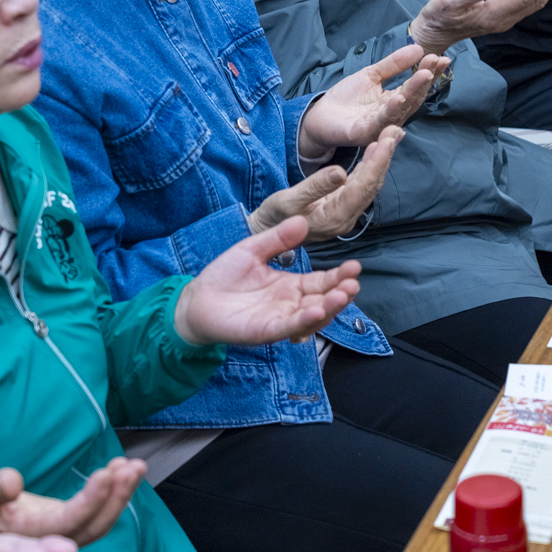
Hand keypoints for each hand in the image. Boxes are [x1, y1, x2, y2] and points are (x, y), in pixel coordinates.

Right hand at [0, 458, 144, 546]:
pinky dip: (114, 495)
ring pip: (100, 523)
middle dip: (115, 496)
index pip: (67, 522)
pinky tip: (123, 470)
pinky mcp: (68, 527)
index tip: (106, 473)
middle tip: (131, 466)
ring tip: (135, 466)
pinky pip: (97, 517)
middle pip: (93, 527)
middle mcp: (51, 543)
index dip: (90, 501)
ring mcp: (62, 537)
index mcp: (29, 537)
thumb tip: (13, 480)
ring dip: (120, 495)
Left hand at [175, 215, 361, 345]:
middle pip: (323, 300)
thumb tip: (302, 220)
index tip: (354, 266)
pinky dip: (303, 321)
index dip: (339, 276)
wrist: (196, 298)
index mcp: (290, 286)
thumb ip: (277, 238)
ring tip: (343, 294)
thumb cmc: (224, 276)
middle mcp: (290, 304)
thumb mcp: (253, 249)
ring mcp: (279, 319)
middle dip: (341, 292)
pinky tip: (316, 310)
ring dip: (329, 307)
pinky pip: (288, 327)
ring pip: (312, 317)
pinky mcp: (264, 331)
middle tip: (354, 282)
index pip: (321, 282)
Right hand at [248, 126, 401, 239]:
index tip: (387, 139)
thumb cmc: (273, 219)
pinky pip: (361, 185)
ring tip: (391, 135)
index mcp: (335, 217)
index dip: (377, 162)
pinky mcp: (342, 207)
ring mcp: (346, 213)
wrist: (267, 234)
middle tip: (395, 130)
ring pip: (369, 184)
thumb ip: (315, 187)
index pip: (363, 186)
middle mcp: (346, 217)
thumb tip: (340, 172)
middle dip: (384, 157)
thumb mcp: (288, 201)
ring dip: (380, 159)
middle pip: (372, 185)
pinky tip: (375, 150)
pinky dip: (370, 165)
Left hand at [296, 43, 447, 154]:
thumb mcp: (372, 75)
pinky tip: (399, 96)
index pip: (416, 87)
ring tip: (424, 75)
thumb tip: (419, 48)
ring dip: (413, 92)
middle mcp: (392, 115)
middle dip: (424, 80)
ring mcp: (379, 125)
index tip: (441, 58)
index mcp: (395, 101)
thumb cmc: (346, 97)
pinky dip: (391, 110)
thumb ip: (394, 64)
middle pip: (413, 98)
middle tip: (434, 62)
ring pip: (401, 109)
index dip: (429, 73)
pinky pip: (380, 122)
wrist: (320, 115)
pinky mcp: (363, 132)